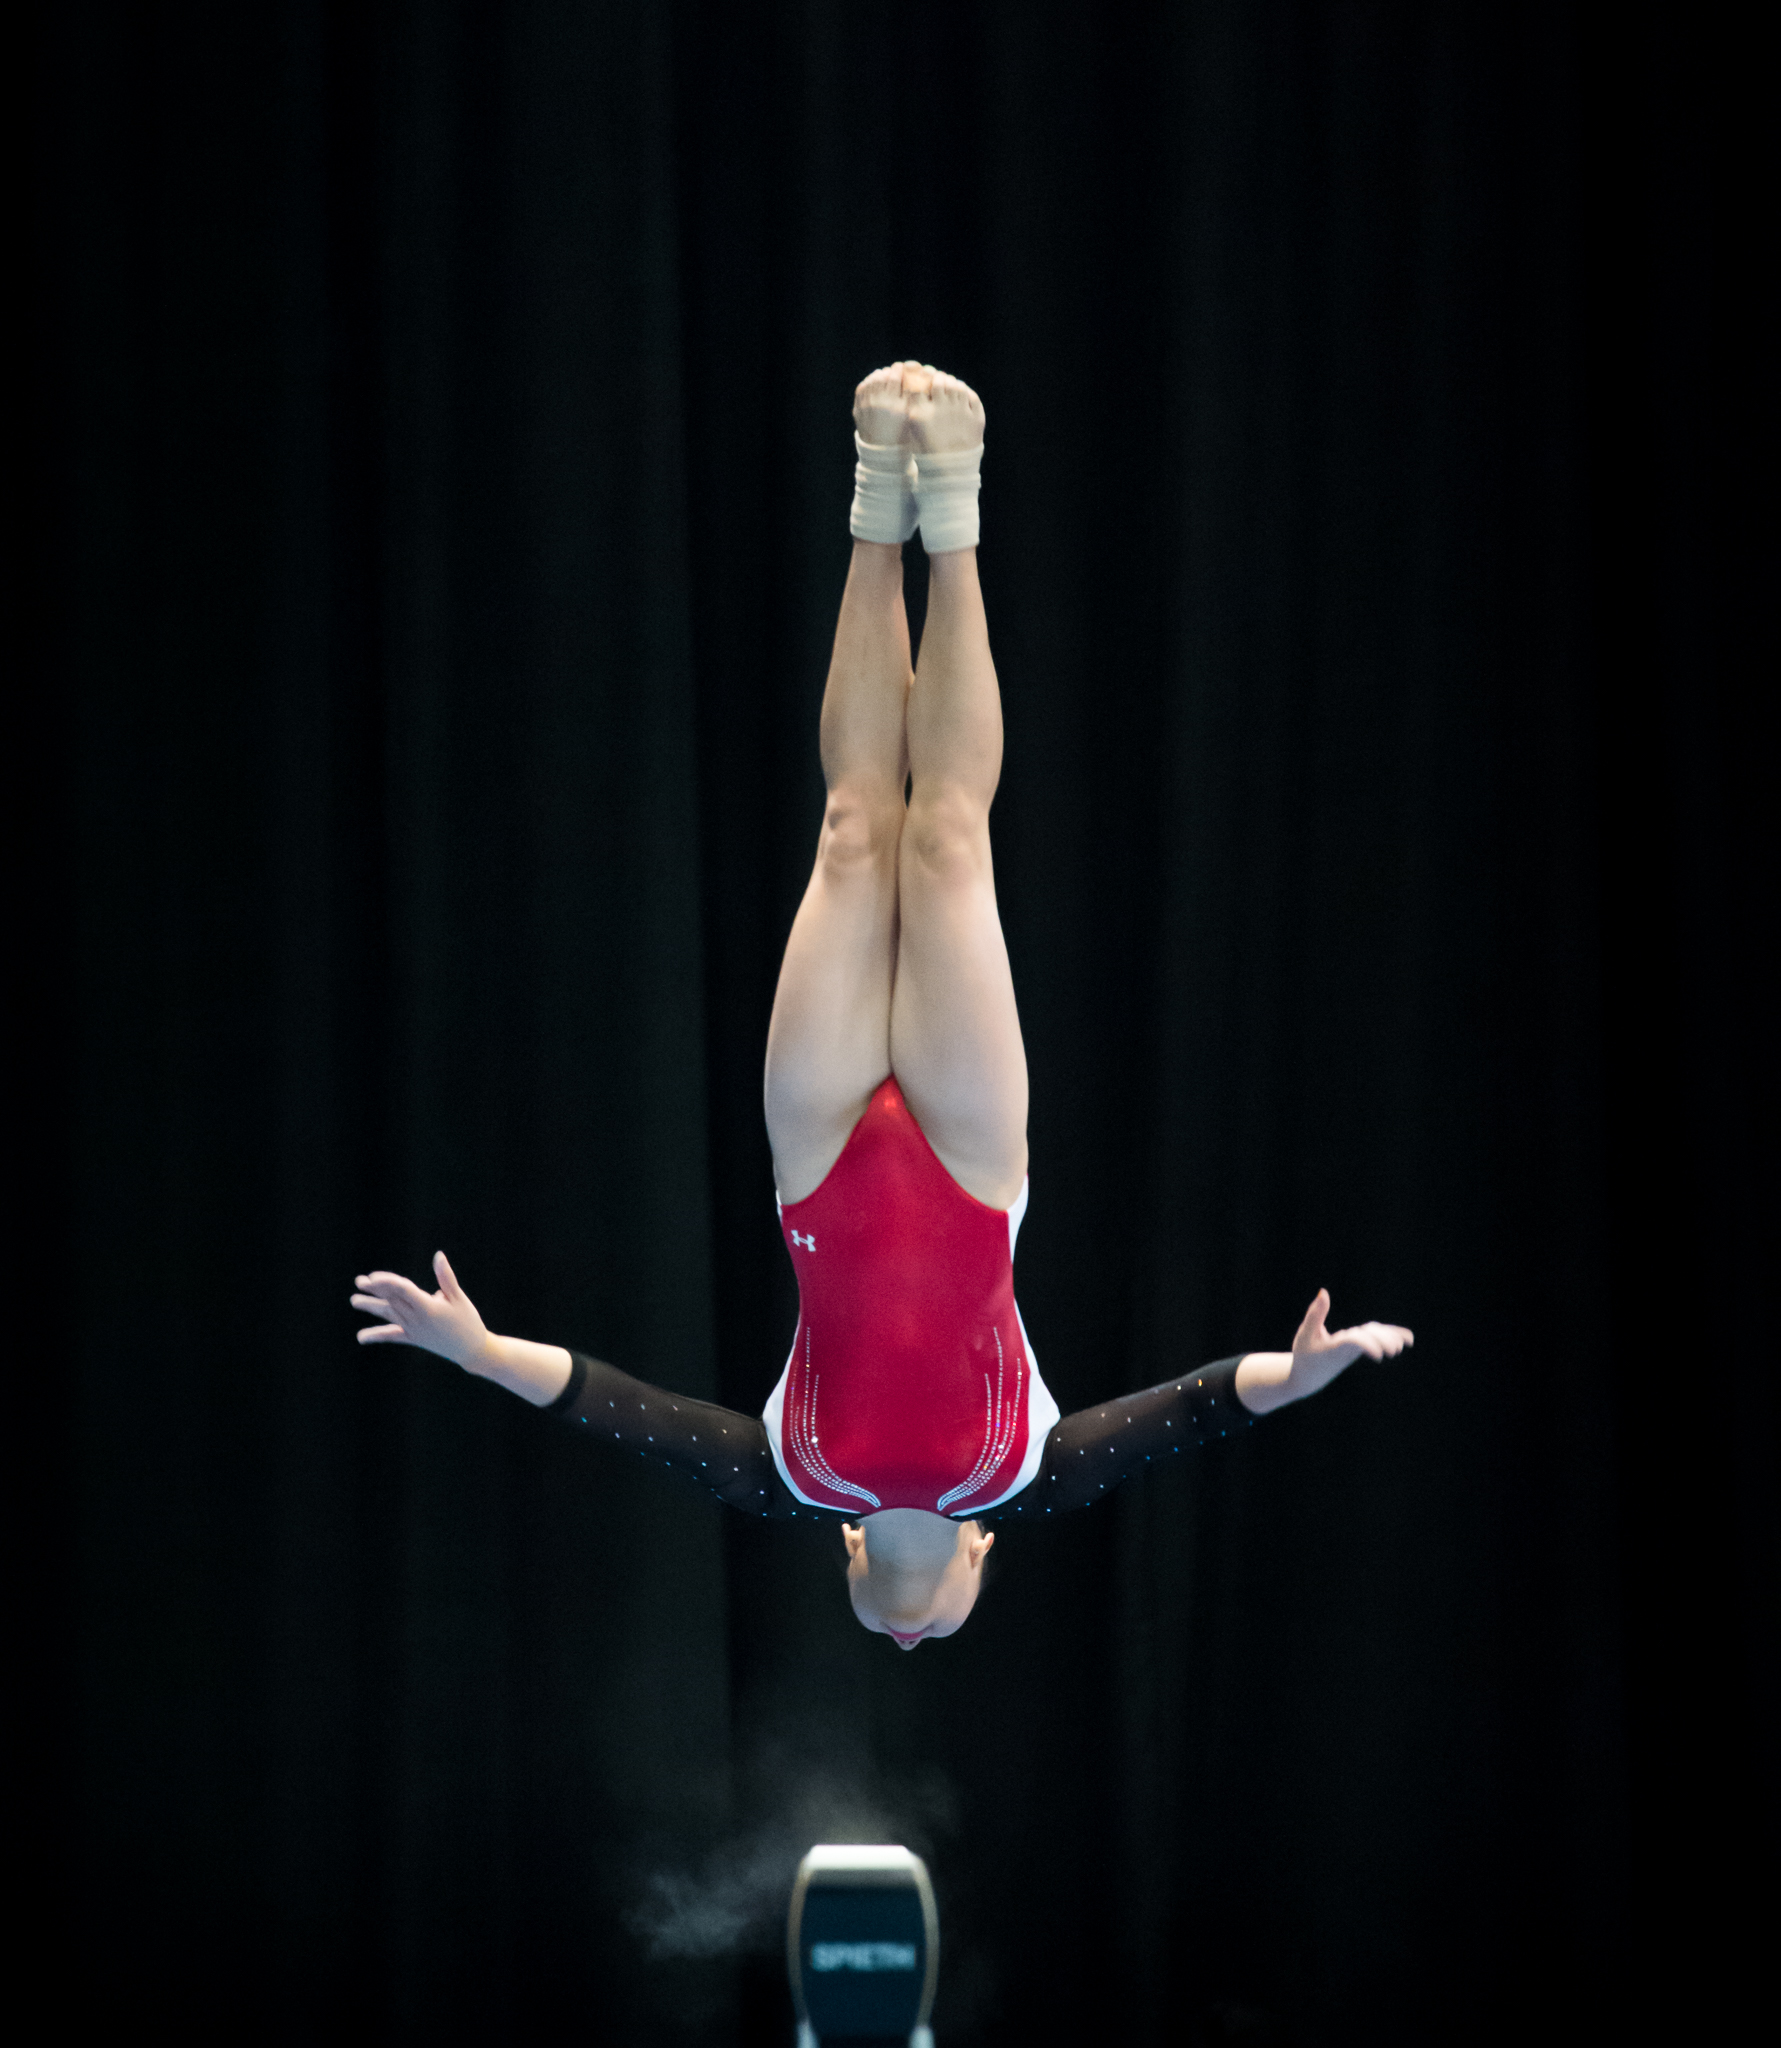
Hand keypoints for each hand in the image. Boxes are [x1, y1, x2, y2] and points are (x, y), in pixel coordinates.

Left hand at [351, 1250, 491, 1370]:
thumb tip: (438, 1255)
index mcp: (428, 1308)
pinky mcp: (413, 1338)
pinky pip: (392, 1336)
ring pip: (389, 1315)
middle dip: (376, 1290)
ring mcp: (413, 1330)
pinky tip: (361, 1337)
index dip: (387, 1282)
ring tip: (354, 1301)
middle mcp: (417, 1320)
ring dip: (371, 1307)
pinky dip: (376, 1335)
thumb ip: (446, 1277)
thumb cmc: (468, 1321)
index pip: (403, 1291)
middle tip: (360, 1282)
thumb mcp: (459, 1298)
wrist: (471, 1350)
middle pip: (392, 1301)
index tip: (373, 1277)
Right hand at [1234, 1288, 1413, 1413]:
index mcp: (1334, 1348)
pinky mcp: (1358, 1350)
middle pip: (1368, 1341)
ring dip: (1390, 1339)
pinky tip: (1405, 1340)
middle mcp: (1348, 1349)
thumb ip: (1315, 1314)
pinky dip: (1389, 1337)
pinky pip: (1376, 1340)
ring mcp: (1354, 1350)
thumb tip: (1324, 1292)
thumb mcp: (1305, 1334)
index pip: (1353, 1343)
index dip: (1367, 1346)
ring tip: (1408, 1342)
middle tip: (1397, 1350)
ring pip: (1374, 1340)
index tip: (1380, 1356)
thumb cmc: (1304, 1355)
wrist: (1307, 1379)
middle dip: (1382, 1342)